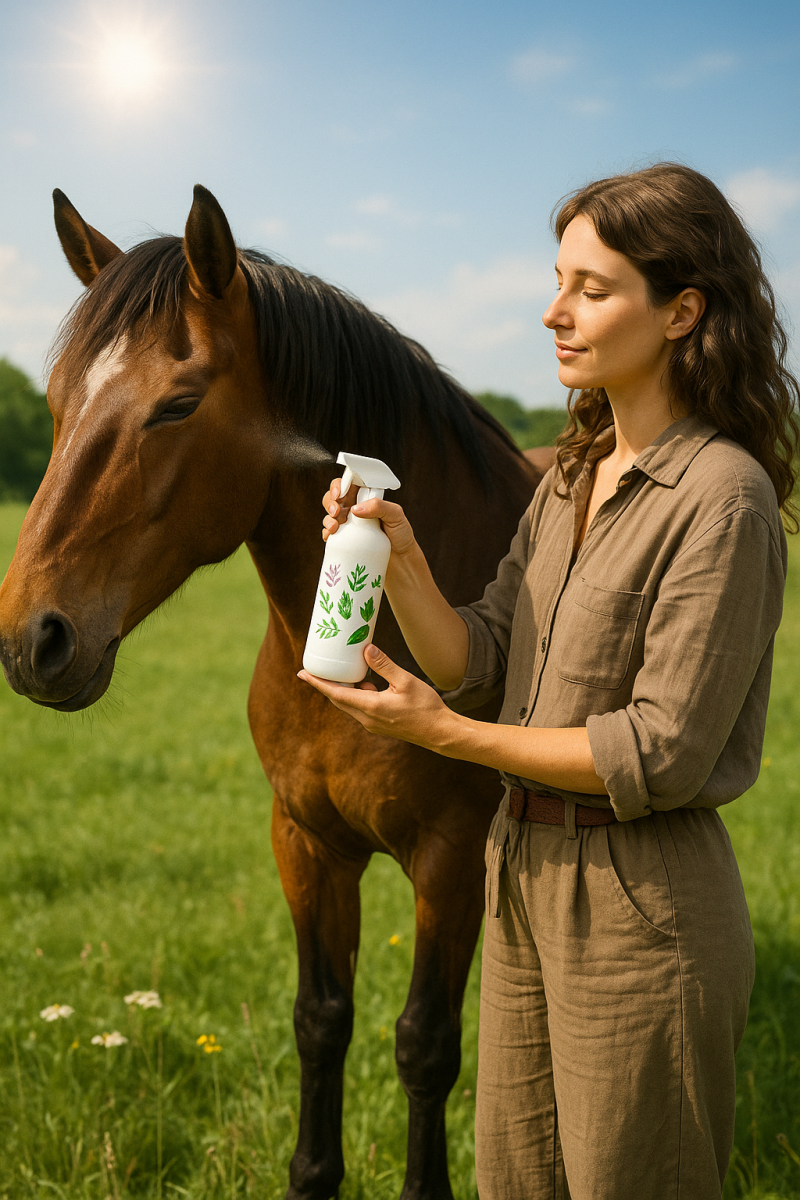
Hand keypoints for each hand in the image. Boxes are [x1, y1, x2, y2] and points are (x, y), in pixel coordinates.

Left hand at [298, 644, 453, 747]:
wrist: (439, 732)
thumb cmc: (425, 707)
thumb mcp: (405, 681)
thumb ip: (384, 665)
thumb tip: (366, 650)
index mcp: (371, 707)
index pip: (336, 694)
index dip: (318, 683)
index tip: (302, 674)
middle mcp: (367, 719)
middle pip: (338, 700)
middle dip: (325, 685)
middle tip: (313, 670)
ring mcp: (373, 724)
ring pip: (350, 704)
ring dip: (343, 689)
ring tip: (341, 671)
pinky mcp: (380, 724)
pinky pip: (361, 708)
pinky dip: (357, 694)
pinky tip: (365, 682)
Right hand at [322, 478, 416, 556]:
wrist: (401, 559)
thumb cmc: (400, 534)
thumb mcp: (396, 515)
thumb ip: (379, 506)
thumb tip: (355, 509)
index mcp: (366, 498)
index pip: (349, 484)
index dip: (340, 485)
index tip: (340, 493)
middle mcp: (355, 508)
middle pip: (334, 497)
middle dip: (330, 501)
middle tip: (336, 511)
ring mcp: (348, 524)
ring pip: (329, 515)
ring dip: (327, 518)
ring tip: (334, 526)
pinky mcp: (345, 539)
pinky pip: (329, 534)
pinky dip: (326, 533)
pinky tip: (331, 536)